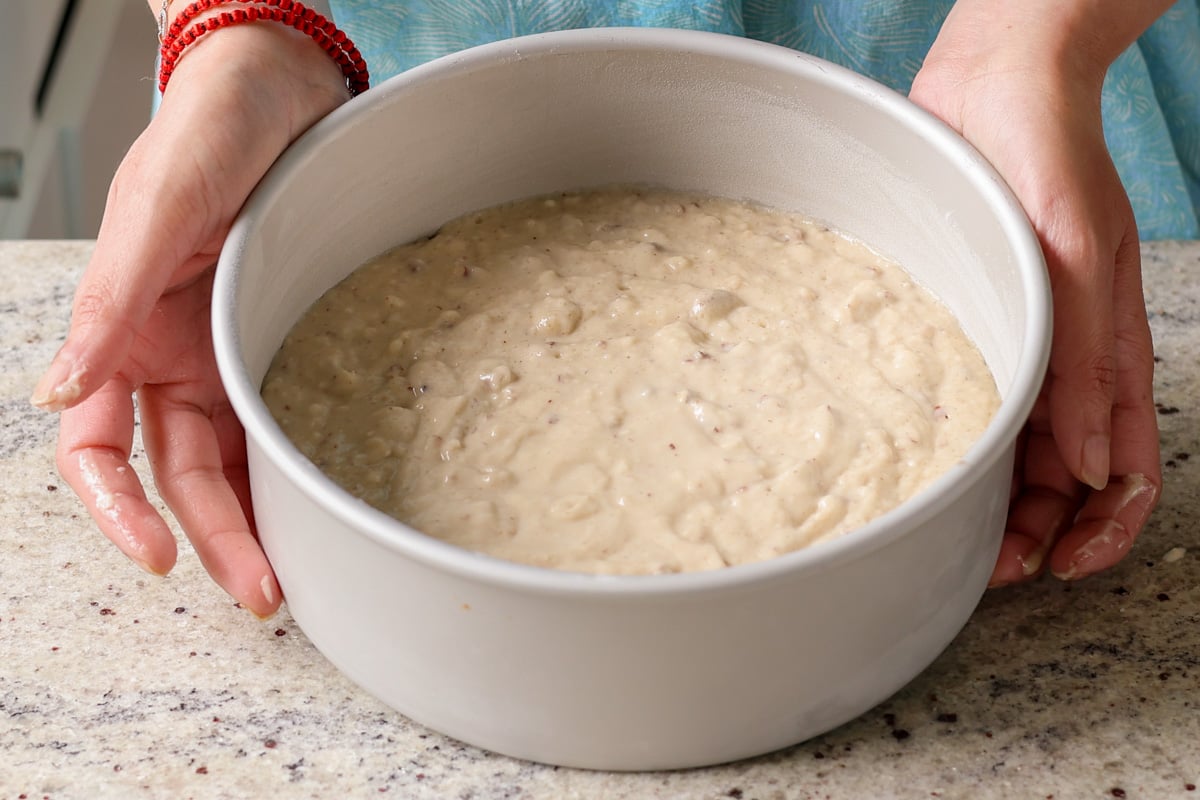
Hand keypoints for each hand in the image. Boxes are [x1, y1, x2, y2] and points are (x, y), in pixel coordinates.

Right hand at [31, 22, 348, 616]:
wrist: (278, 84)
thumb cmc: (209, 127)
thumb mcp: (155, 209)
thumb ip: (109, 302)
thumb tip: (59, 391)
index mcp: (122, 331)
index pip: (97, 447)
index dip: (119, 510)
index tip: (160, 557)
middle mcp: (167, 353)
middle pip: (175, 473)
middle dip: (212, 538)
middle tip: (264, 594)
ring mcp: (224, 351)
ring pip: (228, 458)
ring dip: (253, 517)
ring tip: (294, 574)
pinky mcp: (275, 337)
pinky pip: (275, 416)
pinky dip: (289, 463)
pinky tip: (316, 501)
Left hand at [910, 2, 1162, 585]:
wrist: (990, 88)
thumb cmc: (1046, 159)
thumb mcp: (1077, 259)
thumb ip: (1088, 361)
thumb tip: (1092, 465)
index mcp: (1109, 357)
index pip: (1123, 472)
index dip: (1101, 531)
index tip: (1061, 566)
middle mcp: (1062, 365)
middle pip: (1062, 480)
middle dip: (1037, 534)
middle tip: (989, 570)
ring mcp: (1013, 350)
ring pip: (1011, 454)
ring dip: (994, 507)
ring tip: (955, 538)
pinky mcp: (964, 328)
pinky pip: (968, 407)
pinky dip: (959, 452)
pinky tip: (925, 470)